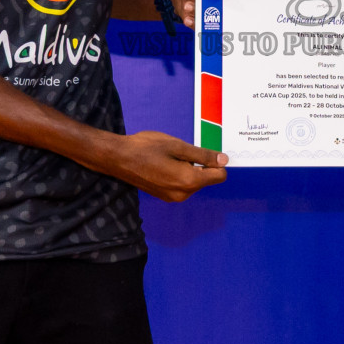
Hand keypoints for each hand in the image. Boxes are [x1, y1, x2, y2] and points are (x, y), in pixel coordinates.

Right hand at [105, 130, 228, 201]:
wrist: (119, 158)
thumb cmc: (147, 147)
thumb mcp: (178, 146)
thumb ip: (202, 155)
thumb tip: (224, 160)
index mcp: (189, 181)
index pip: (220, 176)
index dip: (216, 162)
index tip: (202, 151)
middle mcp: (184, 194)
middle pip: (206, 179)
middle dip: (200, 165)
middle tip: (180, 152)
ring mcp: (173, 198)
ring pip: (194, 182)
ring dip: (188, 169)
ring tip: (169, 157)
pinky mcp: (165, 197)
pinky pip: (182, 186)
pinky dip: (179, 175)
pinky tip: (163, 165)